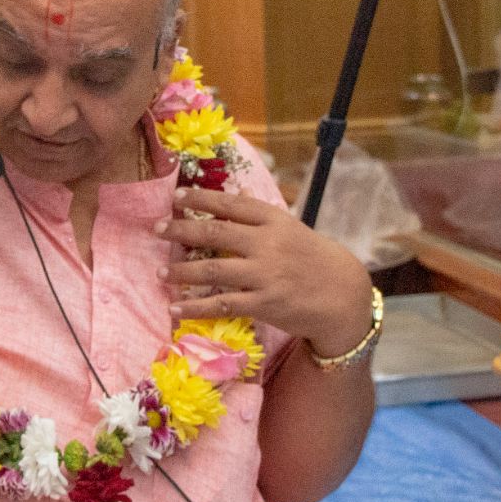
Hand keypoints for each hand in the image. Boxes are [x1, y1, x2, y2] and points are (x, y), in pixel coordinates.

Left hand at [160, 189, 373, 355]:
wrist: (343, 295)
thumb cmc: (314, 259)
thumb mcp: (291, 228)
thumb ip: (261, 214)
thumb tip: (236, 192)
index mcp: (274, 220)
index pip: (231, 204)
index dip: (201, 198)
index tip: (176, 196)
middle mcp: (268, 244)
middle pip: (215, 233)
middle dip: (181, 229)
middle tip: (156, 228)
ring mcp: (265, 275)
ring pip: (213, 270)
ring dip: (182, 272)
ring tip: (161, 273)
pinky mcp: (264, 304)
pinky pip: (222, 304)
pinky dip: (195, 307)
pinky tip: (175, 309)